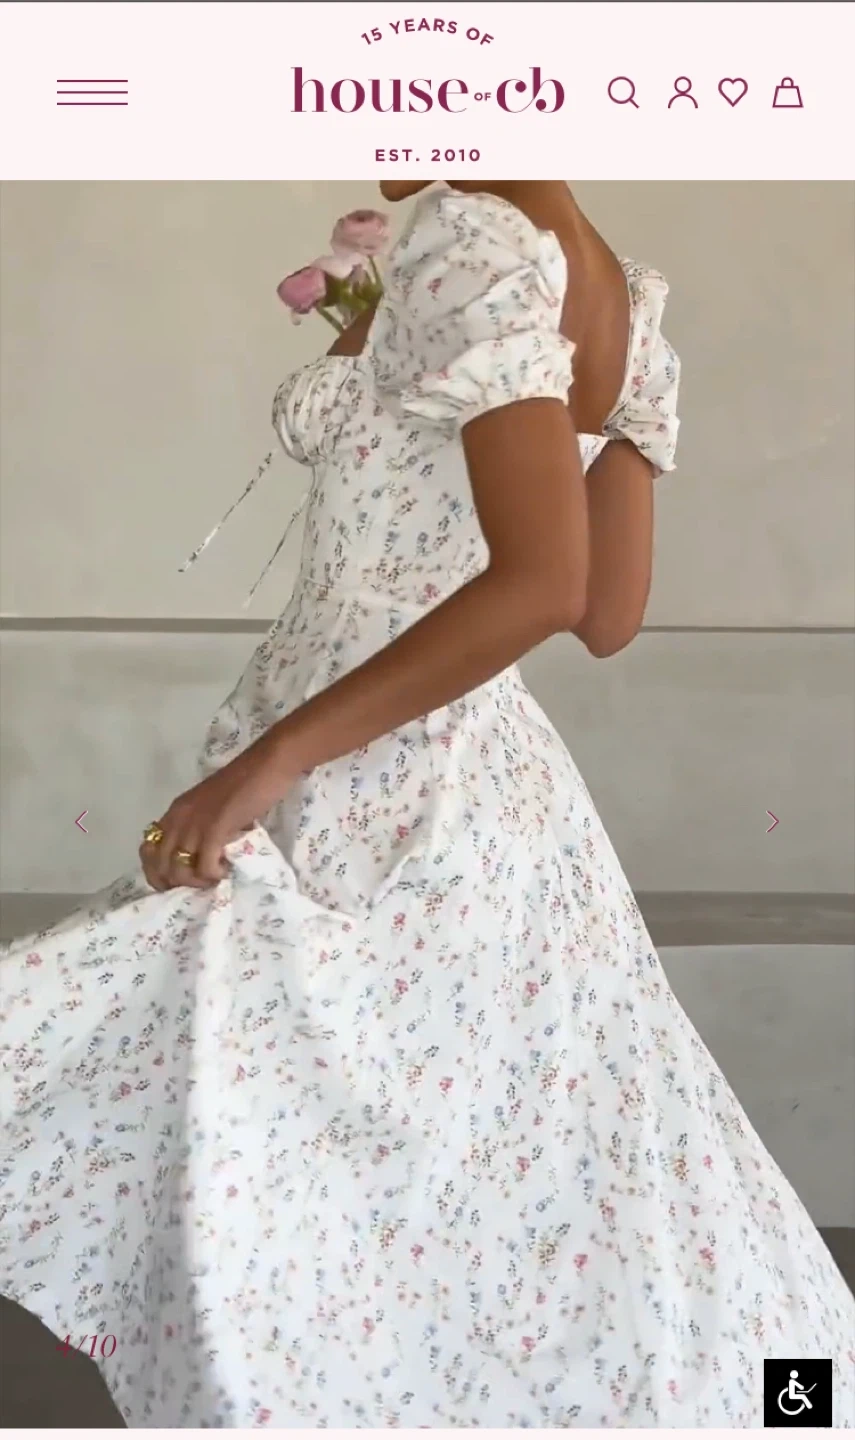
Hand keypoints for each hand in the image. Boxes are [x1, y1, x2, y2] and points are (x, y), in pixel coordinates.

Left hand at [139, 733, 294, 891]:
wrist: (268, 764)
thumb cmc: (246, 783)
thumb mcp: (212, 806)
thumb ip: (201, 826)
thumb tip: (201, 856)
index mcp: (175, 811)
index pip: (146, 850)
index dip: (156, 872)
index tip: (177, 883)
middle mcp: (179, 818)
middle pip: (160, 865)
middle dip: (177, 883)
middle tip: (201, 884)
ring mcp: (195, 823)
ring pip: (179, 870)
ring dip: (197, 882)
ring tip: (216, 876)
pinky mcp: (215, 828)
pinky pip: (204, 865)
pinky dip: (214, 874)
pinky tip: (227, 869)